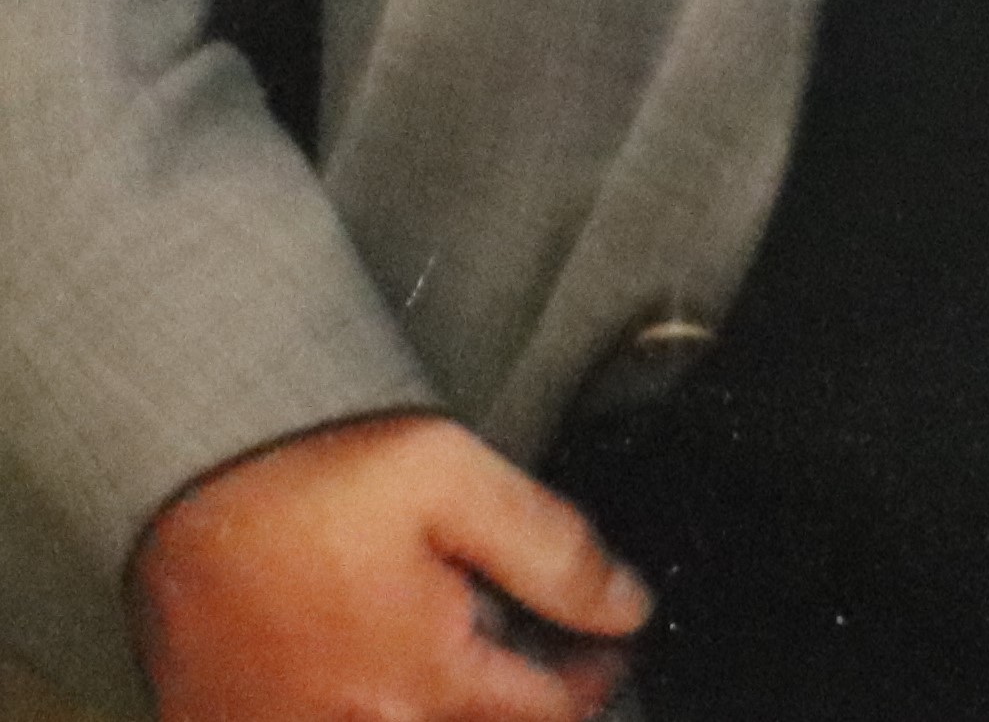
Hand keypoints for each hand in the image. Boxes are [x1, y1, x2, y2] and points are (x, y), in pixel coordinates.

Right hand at [130, 411, 644, 721]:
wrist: (178, 475)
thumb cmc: (310, 476)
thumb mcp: (454, 479)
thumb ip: (553, 549)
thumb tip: (627, 606)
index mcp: (422, 680)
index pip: (548, 711)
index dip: (594, 675)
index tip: (611, 645)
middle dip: (515, 698)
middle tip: (541, 651)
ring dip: (444, 703)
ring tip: (449, 650)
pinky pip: (330, 720)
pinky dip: (367, 702)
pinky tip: (369, 661)